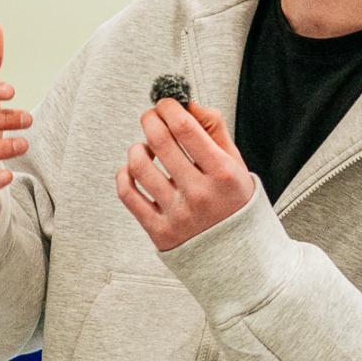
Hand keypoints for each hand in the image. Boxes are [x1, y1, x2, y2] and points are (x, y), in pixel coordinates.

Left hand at [115, 99, 252, 250]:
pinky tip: (132, 169)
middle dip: (150, 119)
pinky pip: (128, 195)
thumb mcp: (237, 164)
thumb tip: (186, 104)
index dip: (169, 107)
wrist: (237, 257)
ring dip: (136, 148)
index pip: (185, 127)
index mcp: (223, 173)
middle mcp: (200, 194)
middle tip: (151, 117)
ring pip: (139, 166)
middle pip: (159, 141)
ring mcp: (178, 215)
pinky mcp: (159, 232)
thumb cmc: (235, 203)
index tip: (166, 103)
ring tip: (144, 147)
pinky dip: (124, 174)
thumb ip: (214, 129)